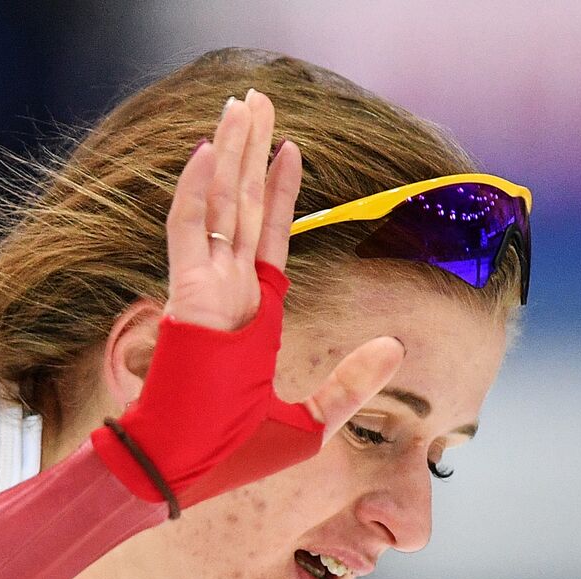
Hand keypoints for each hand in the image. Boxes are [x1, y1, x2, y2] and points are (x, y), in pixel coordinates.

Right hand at [166, 89, 405, 431]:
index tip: (291, 149)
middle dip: (251, 154)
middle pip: (244, 209)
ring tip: (241, 105)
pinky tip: (207, 150)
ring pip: (219, 206)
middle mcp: (227, 296)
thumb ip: (353, 383)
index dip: (282, 193)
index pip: (269, 240)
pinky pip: (189, 232)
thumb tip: (397, 346)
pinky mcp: (185, 297)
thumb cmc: (231, 458)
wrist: (184, 474)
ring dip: (229, 154)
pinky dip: (196, 190)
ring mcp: (204, 293)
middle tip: (256, 101)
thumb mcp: (311, 424)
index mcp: (253, 319)